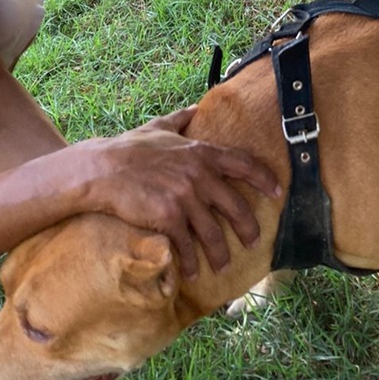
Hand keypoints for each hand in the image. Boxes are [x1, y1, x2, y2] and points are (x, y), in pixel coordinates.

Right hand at [70, 109, 281, 277]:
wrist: (100, 170)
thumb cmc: (128, 148)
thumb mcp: (159, 127)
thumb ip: (181, 118)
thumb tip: (196, 107)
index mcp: (201, 152)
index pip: (244, 164)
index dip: (264, 179)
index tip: (278, 192)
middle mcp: (199, 175)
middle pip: (236, 207)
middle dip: (249, 228)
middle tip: (254, 241)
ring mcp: (185, 197)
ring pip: (214, 233)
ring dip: (221, 253)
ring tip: (223, 265)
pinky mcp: (168, 218)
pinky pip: (187, 245)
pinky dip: (191, 262)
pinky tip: (193, 272)